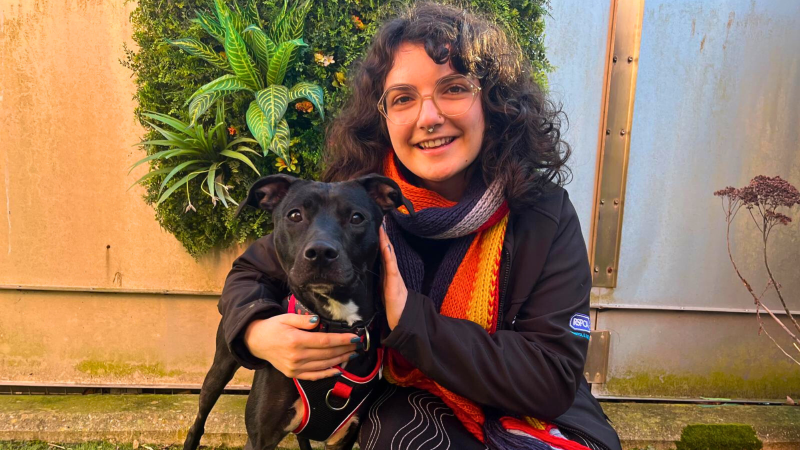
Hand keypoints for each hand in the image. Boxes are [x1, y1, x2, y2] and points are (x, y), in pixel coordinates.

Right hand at [244, 314, 358, 379]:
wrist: (256, 341)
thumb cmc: (273, 327)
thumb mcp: (286, 317)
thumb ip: (303, 320)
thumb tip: (318, 321)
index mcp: (296, 340)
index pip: (325, 341)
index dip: (342, 340)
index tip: (355, 338)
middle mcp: (296, 356)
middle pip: (327, 354)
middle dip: (345, 349)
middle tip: (359, 345)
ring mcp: (295, 367)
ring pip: (323, 365)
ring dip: (340, 360)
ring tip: (353, 354)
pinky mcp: (293, 374)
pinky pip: (314, 376)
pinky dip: (327, 374)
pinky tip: (339, 370)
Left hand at [380, 225, 407, 329]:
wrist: (404, 320)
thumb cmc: (394, 307)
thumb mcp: (383, 291)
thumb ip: (380, 281)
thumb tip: (371, 274)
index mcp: (389, 274)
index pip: (384, 253)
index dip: (380, 240)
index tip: (376, 226)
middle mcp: (392, 272)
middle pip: (387, 250)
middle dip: (383, 236)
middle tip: (380, 219)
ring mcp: (394, 277)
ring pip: (389, 255)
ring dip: (385, 241)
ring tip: (382, 227)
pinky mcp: (394, 284)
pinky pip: (391, 267)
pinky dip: (389, 256)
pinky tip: (386, 246)